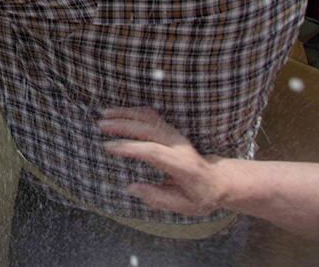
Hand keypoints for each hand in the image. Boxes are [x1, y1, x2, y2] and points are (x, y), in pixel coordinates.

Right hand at [99, 107, 228, 215]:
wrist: (218, 180)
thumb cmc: (200, 196)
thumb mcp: (184, 206)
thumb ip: (157, 198)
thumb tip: (131, 187)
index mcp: (182, 165)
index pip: (153, 152)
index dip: (130, 148)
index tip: (108, 147)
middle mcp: (179, 146)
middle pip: (149, 129)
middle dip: (123, 125)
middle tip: (100, 125)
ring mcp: (176, 135)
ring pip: (149, 118)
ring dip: (126, 113)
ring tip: (104, 113)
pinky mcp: (172, 130)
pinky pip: (151, 115)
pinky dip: (133, 111)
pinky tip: (118, 112)